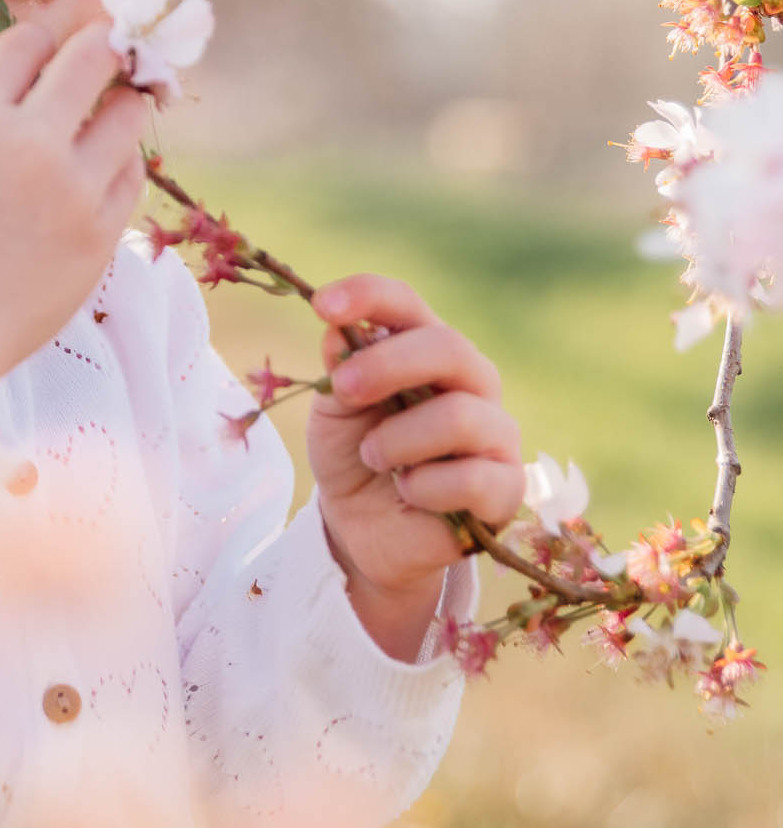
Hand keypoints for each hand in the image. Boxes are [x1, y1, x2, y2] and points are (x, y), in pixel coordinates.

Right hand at [0, 18, 147, 410]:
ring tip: (108, 110)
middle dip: (98, 47)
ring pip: (128, 114)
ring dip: (118, 104)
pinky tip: (104, 167)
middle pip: (92, 59)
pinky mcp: (102, 235)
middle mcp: (32, 144)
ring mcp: (75, 190)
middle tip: (100, 52)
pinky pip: (132, 176)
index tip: (38, 52)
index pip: (26, 42)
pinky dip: (121, 163)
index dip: (33, 41)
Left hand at [307, 273, 524, 652]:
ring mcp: (496, 433)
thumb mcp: (335, 413)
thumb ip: (339, 371)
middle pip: (449, 347)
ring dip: (399, 439)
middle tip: (344, 389)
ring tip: (374, 456)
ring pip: (461, 416)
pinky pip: (472, 478)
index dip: (369, 295)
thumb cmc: (356, 456)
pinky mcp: (506, 488)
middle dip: (387, 364)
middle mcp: (471, 381)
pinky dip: (423, 486)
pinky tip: (407, 492)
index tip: (322, 305)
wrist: (364, 531)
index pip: (407, 305)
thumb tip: (338, 329)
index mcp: (426, 350)